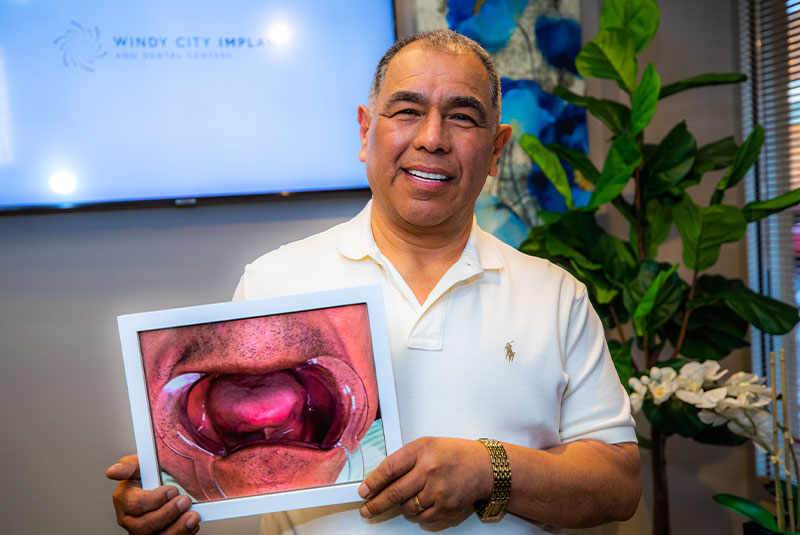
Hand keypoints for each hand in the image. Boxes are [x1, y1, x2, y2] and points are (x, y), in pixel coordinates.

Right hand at [106, 454, 200, 534]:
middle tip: (184, 501)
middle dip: (168, 514)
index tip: (172, 490)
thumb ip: (128, 466)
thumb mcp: (139, 464)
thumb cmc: (149, 475)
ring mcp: (142, 532)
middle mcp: (130, 520)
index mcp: (123, 499)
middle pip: (144, 526)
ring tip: (192, 516)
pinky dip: (183, 534)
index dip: (155, 499)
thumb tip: (112, 471)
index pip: (135, 505)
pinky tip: (192, 524)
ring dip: (177, 528)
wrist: (164, 483)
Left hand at [358, 437, 492, 523]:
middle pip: (394, 493)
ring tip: (414, 494)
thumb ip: (405, 458)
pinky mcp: (446, 508)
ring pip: (407, 507)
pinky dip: (419, 513)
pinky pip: (422, 518)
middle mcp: (429, 471)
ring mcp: (438, 491)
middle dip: (377, 504)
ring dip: (404, 505)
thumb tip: (381, 477)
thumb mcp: (427, 445)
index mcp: (422, 451)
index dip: (373, 482)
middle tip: (367, 509)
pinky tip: (426, 501)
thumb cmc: (455, 454)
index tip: (364, 491)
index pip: (390, 468)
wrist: (484, 468)